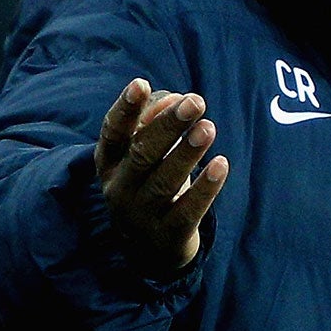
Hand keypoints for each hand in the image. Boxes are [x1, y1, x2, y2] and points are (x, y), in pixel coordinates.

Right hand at [95, 79, 230, 275]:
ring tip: (208, 127)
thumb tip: (176, 99)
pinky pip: (188, 211)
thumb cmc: (148, 182)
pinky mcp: (168, 235)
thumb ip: (156, 120)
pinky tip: (221, 164)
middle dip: (168, 126)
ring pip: (165, 182)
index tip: (141, 83)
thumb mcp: (144, 152)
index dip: (125, 109)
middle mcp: (119, 188)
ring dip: (187, 153)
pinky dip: (205, 188)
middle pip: (142, 154)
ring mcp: (141, 215)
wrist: (149, 247)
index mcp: (109, 163)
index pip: (113, 133)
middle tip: (195, 102)